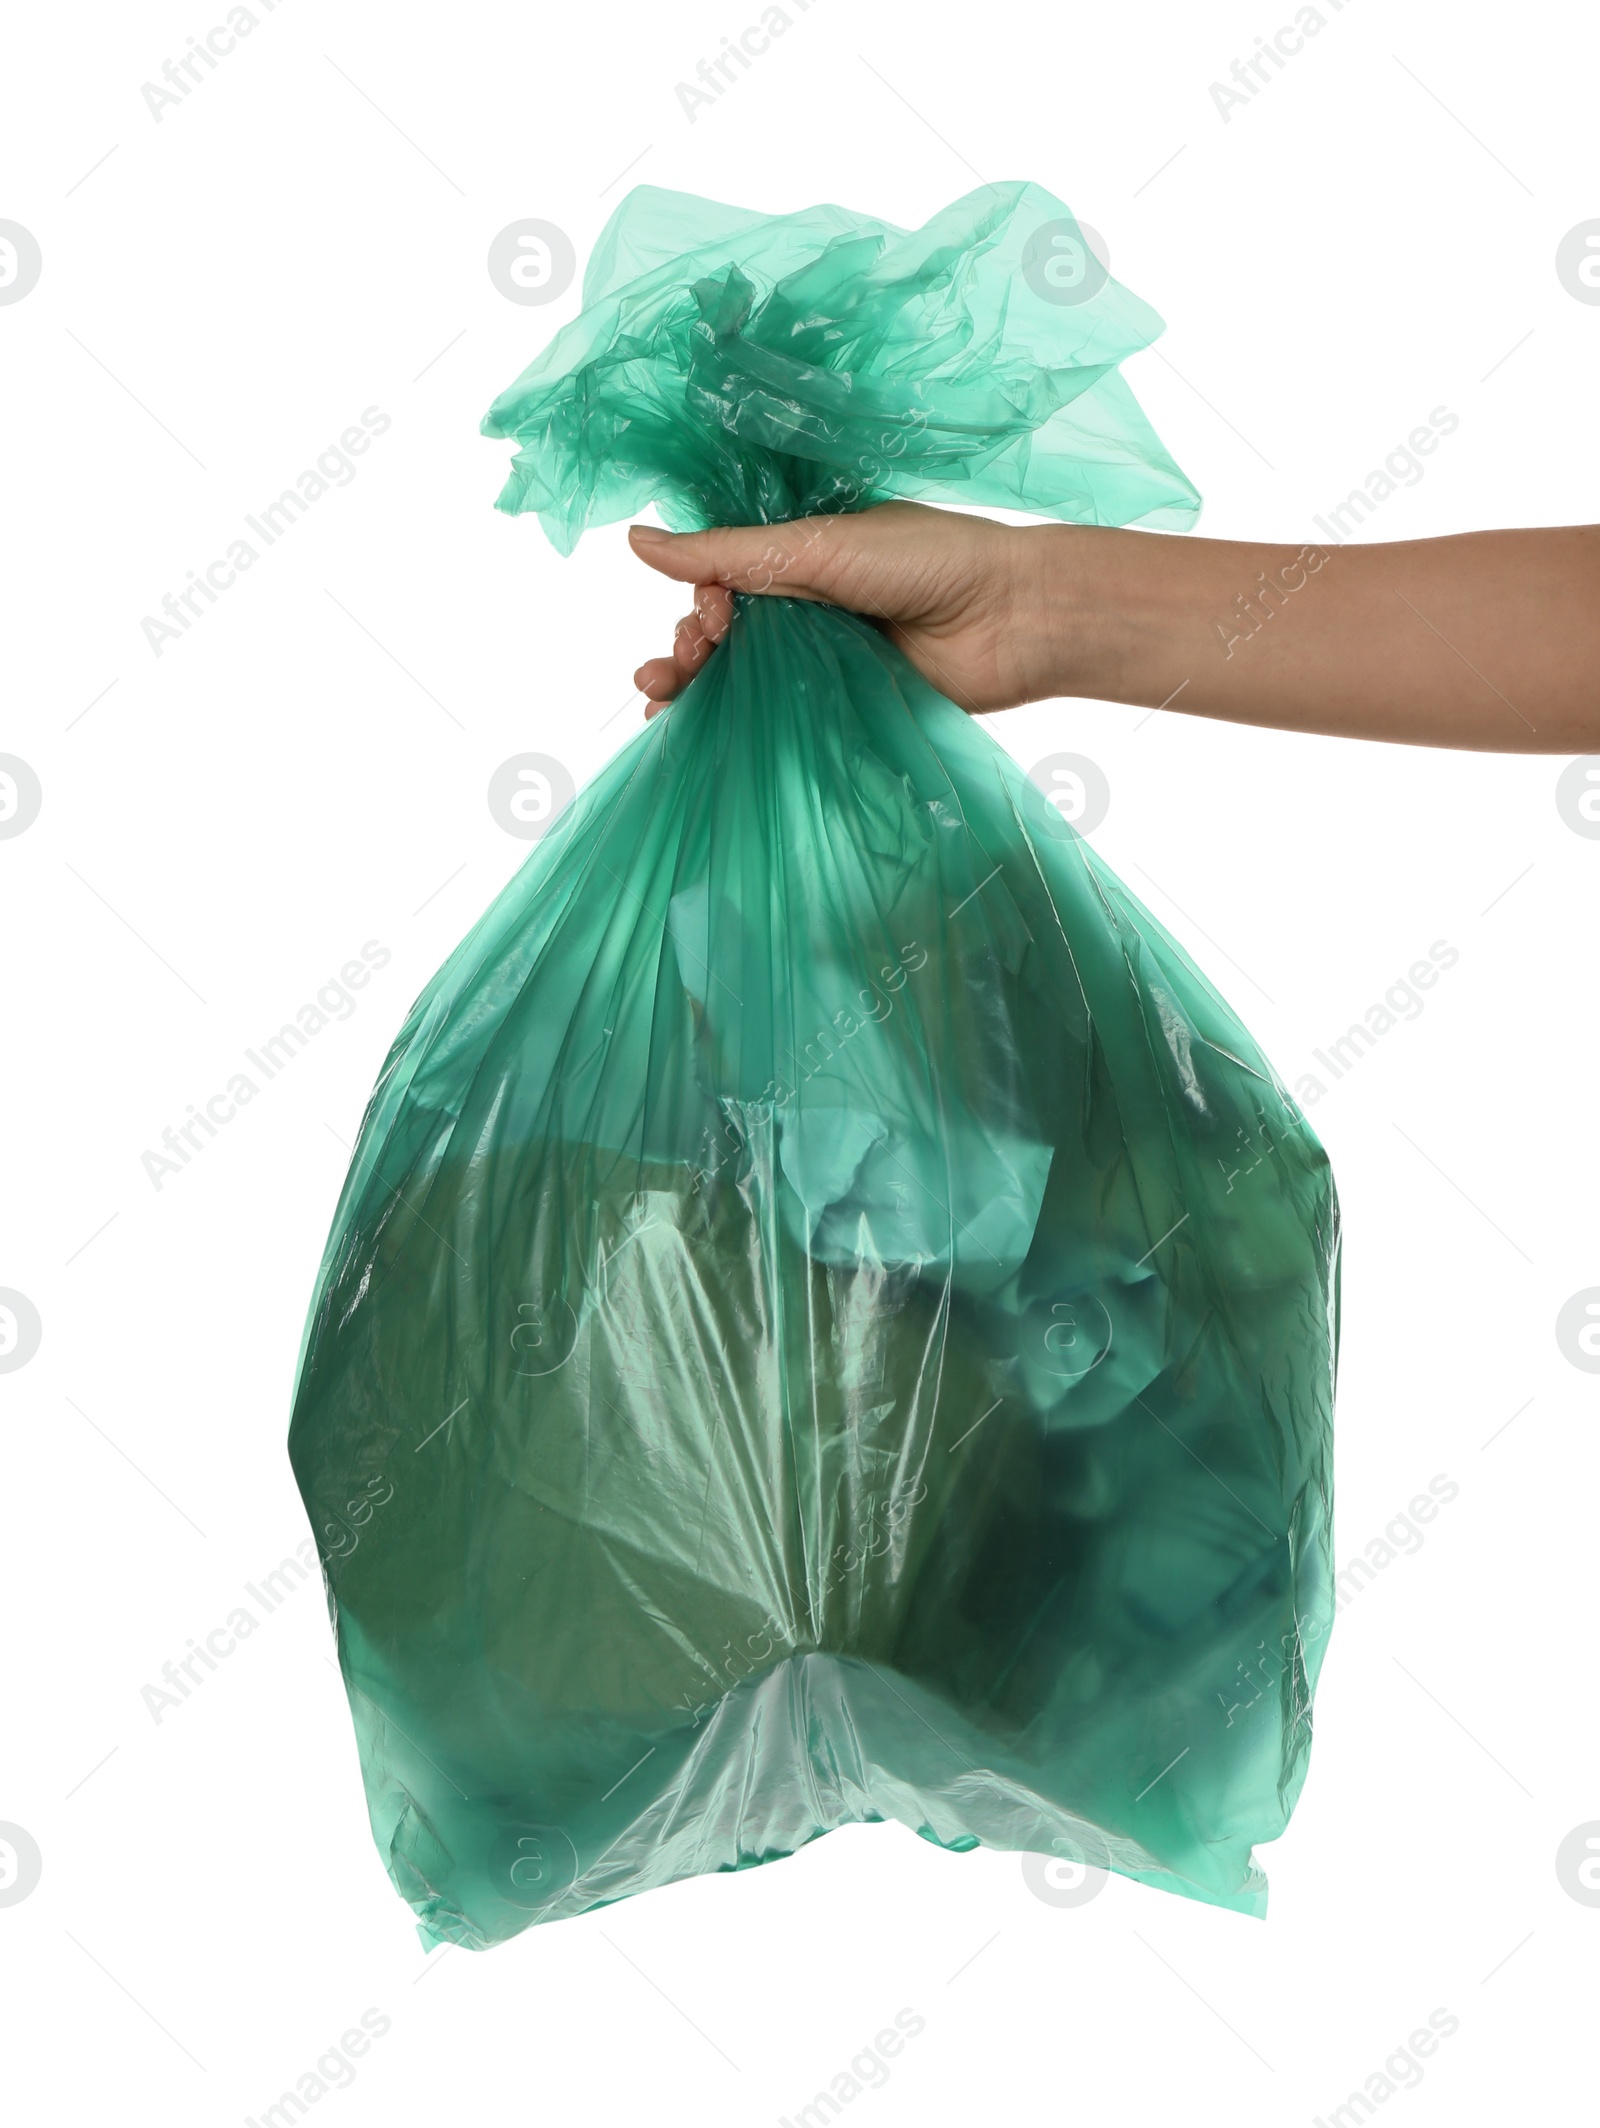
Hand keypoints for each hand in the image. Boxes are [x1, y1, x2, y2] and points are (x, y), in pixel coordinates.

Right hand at [628, 501, 1044, 716]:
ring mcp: (823, 657)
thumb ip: (727, 553)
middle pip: (722, 633)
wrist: (1012, 617)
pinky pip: (778, 714)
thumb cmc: (928, 562)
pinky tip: (690, 730)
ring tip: (660, 698)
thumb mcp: (816, 546)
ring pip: (741, 676)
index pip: (721, 577)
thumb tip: (636, 542)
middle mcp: (806, 604)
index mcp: (798, 552)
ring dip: (694, 685)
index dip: (700, 597)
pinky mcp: (843, 702)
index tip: (711, 613)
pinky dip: (733, 722)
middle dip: (686, 648)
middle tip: (680, 663)